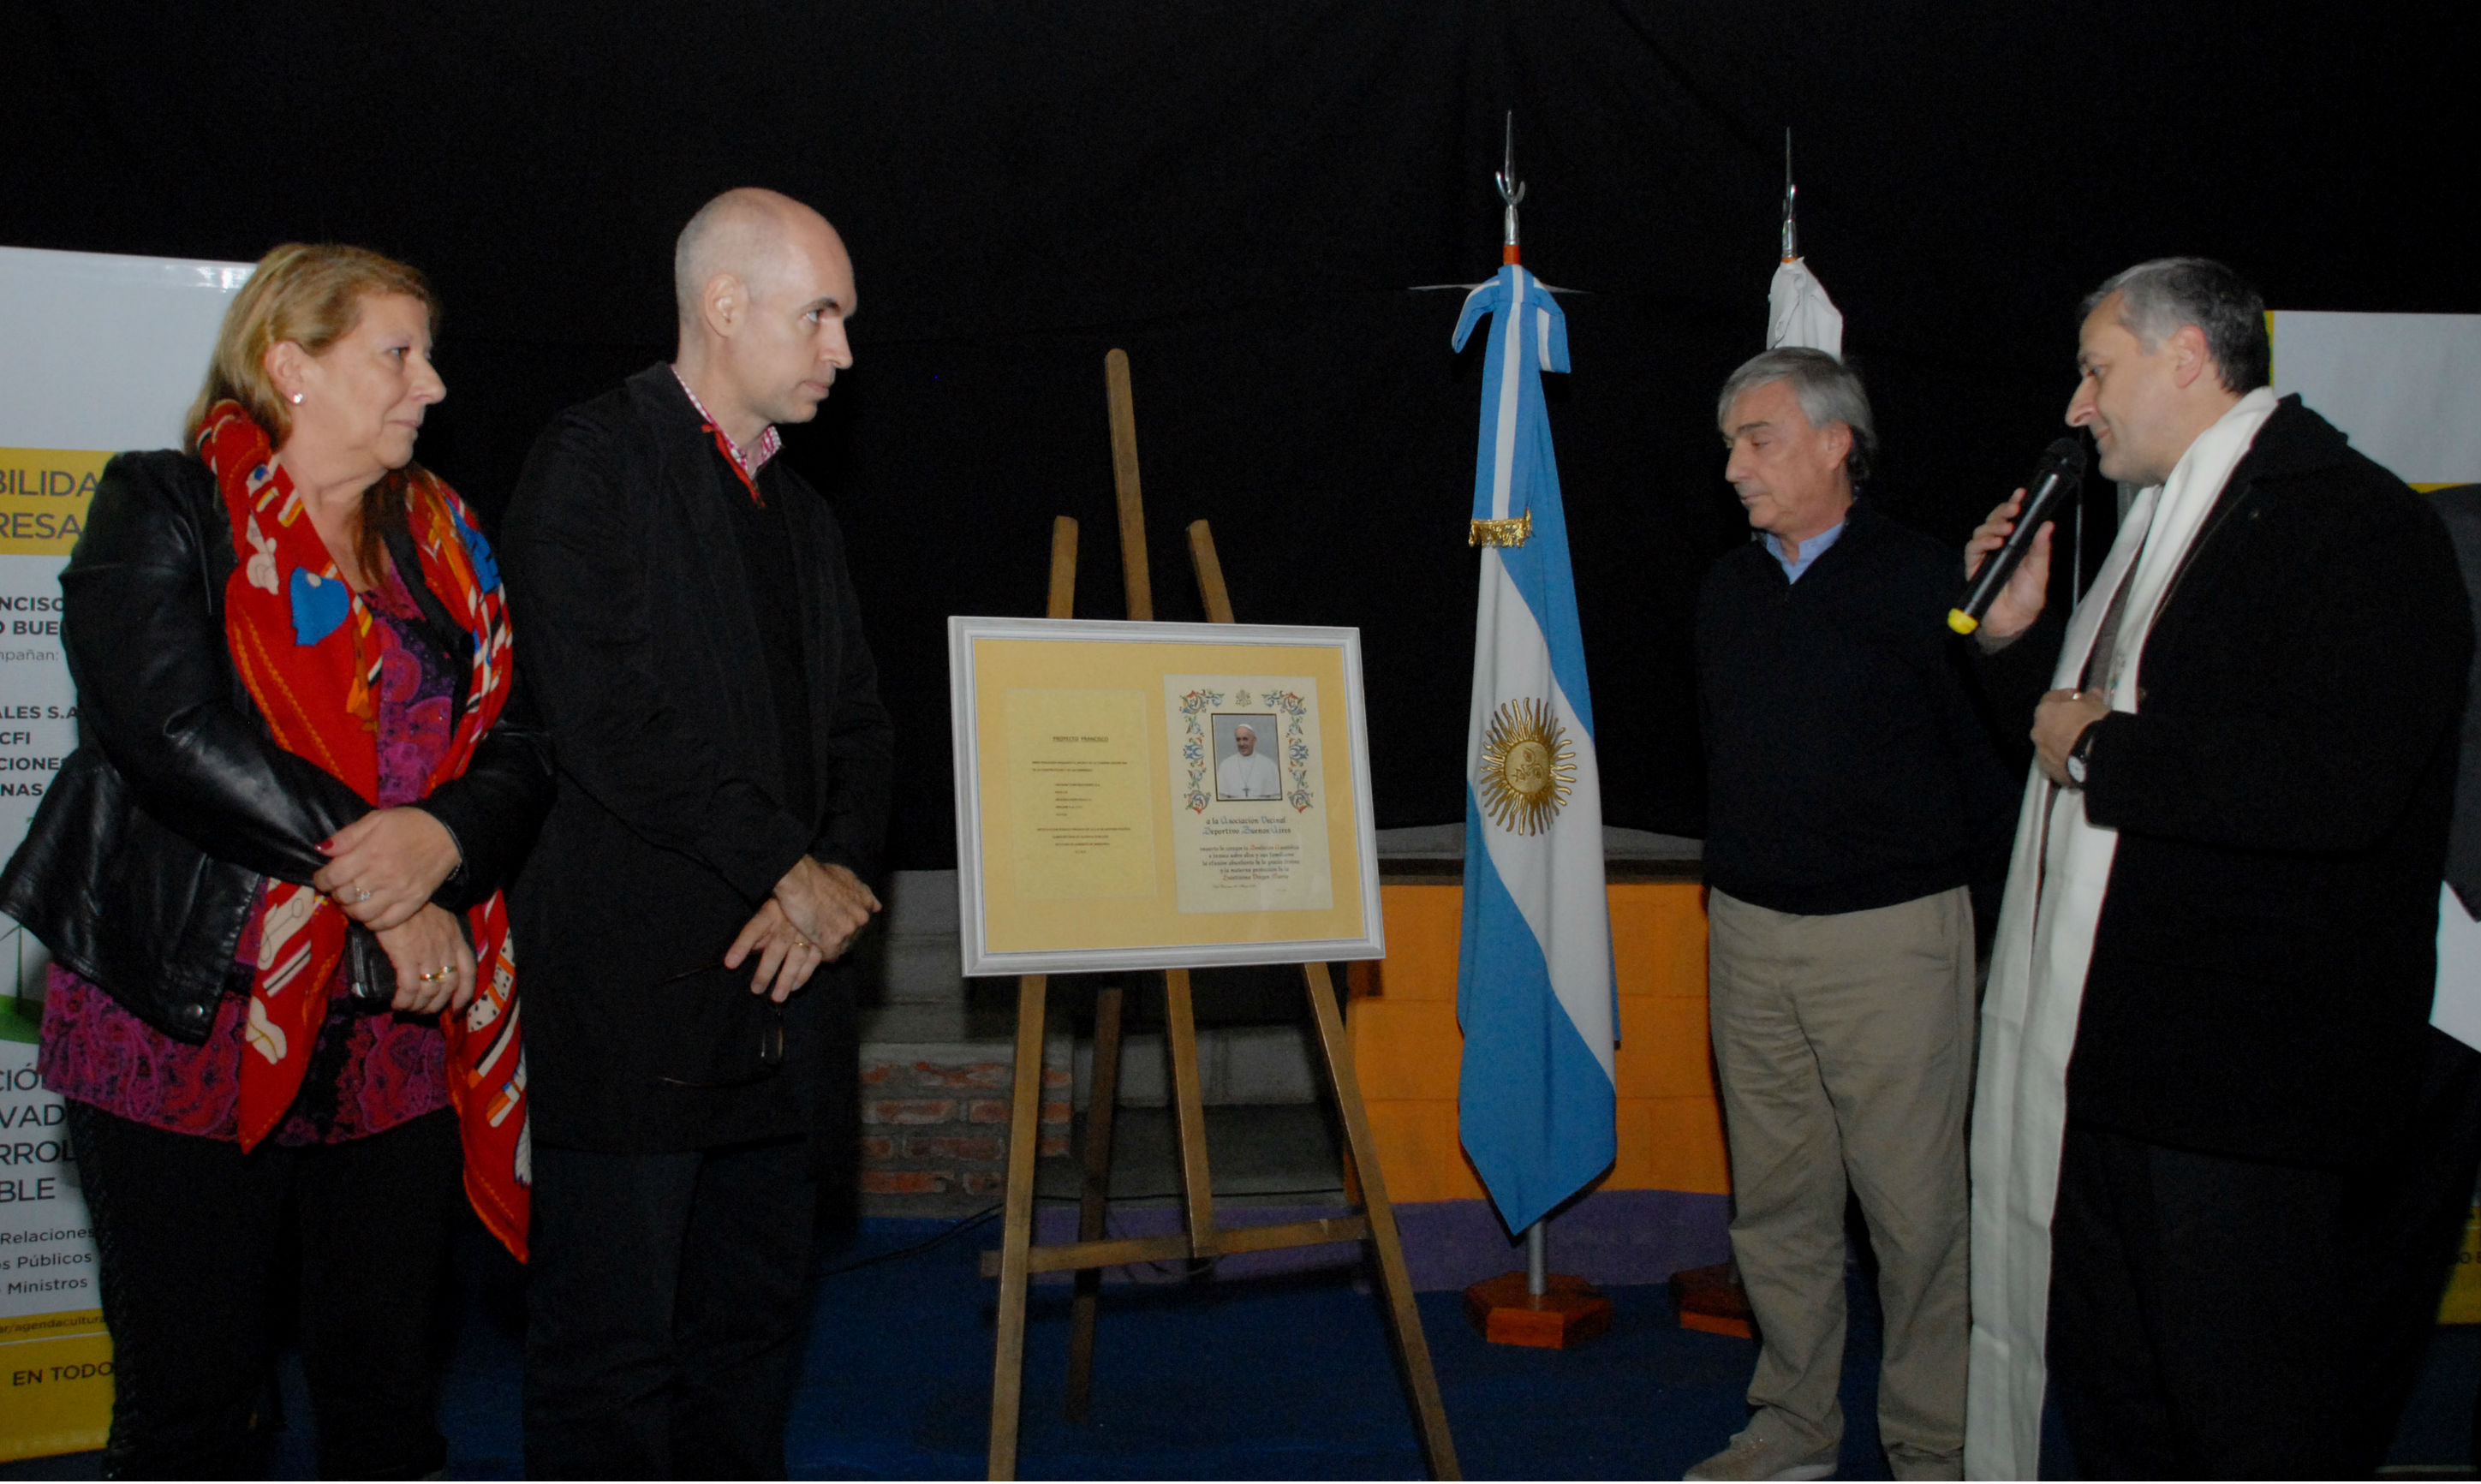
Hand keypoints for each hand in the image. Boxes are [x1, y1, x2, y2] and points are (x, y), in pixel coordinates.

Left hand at [313, 808, 460, 930]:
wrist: (448, 833)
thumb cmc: (409, 824)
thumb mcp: (375, 820)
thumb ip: (347, 836)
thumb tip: (322, 851)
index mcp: (369, 853)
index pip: (332, 876)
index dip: (322, 879)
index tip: (324, 877)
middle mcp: (381, 876)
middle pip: (344, 896)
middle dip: (335, 893)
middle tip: (340, 887)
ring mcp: (398, 892)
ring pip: (361, 913)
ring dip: (351, 910)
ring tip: (353, 901)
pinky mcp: (413, 903)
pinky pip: (385, 923)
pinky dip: (372, 922)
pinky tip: (371, 912)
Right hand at [373, 903, 475, 1015]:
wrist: (397, 889)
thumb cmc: (414, 902)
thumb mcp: (439, 917)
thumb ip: (441, 935)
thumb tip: (432, 953)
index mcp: (456, 939)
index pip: (468, 972)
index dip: (465, 993)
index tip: (458, 1007)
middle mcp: (446, 949)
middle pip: (448, 986)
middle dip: (437, 1004)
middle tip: (424, 1011)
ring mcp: (427, 953)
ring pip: (429, 991)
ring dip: (419, 1006)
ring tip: (408, 1009)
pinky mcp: (406, 956)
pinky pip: (409, 987)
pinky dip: (404, 1000)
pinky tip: (397, 1003)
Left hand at [725, 898, 825, 1002]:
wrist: (819, 888)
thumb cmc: (790, 901)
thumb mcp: (771, 908)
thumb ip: (761, 931)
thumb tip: (752, 950)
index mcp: (773, 911)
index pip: (754, 929)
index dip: (742, 946)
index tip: (729, 964)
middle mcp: (790, 922)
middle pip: (776, 948)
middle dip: (766, 971)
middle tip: (756, 990)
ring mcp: (809, 930)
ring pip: (797, 957)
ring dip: (787, 978)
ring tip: (777, 997)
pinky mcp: (824, 939)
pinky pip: (814, 959)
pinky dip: (805, 974)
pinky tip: (795, 987)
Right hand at [770, 857, 879, 962]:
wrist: (800, 881)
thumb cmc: (818, 875)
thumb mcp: (846, 876)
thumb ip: (862, 892)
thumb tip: (877, 907)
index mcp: (866, 902)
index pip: (862, 921)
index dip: (848, 923)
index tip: (837, 922)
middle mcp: (861, 918)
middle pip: (854, 936)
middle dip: (841, 935)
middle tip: (824, 928)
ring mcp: (848, 932)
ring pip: (843, 947)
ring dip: (832, 944)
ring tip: (816, 935)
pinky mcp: (833, 944)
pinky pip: (830, 955)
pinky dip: (822, 952)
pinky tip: (814, 944)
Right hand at [1963, 489, 2052, 643]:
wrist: (2014, 620)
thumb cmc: (2028, 595)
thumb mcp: (2040, 569)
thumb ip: (2041, 547)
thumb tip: (2047, 524)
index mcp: (2017, 543)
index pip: (2013, 518)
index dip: (2014, 504)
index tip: (2021, 494)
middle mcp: (2000, 546)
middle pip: (1995, 520)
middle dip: (2003, 511)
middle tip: (2014, 508)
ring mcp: (1986, 555)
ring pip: (1982, 530)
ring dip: (1993, 526)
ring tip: (2007, 529)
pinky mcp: (1974, 567)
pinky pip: (1973, 548)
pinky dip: (1983, 542)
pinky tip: (1995, 543)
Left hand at [2033, 688, 2111, 785]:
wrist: (2097, 755)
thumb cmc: (2094, 725)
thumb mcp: (2096, 703)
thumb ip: (2090, 697)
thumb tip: (2093, 694)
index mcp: (2045, 711)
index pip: (2051, 699)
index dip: (2065, 698)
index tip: (2078, 699)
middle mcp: (2038, 731)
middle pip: (2048, 723)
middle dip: (2062, 721)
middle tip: (2079, 722)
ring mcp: (2042, 752)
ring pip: (2050, 743)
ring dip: (2062, 741)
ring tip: (2081, 743)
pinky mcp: (2050, 769)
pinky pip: (2056, 760)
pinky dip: (2064, 758)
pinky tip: (2078, 758)